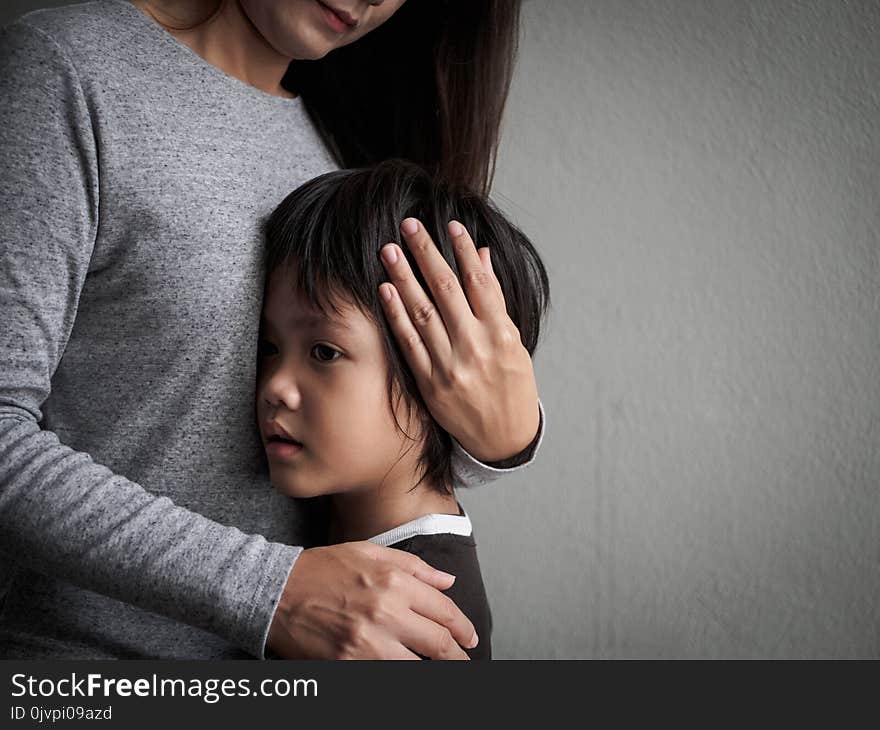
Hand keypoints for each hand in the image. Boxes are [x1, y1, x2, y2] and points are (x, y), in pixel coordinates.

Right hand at [267, 542, 477, 659]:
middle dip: (457, 657)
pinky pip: (387, 677)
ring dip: (433, 670)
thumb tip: (447, 582)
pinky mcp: (349, 665)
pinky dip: (402, 676)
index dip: (463, 628)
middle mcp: (385, 612)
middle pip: (438, 645)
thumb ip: (414, 567)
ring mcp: (367, 643)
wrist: (276, 591)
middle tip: (464, 661)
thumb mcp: (370, 552)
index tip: (469, 638)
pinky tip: (406, 670)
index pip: (444, 611)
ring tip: (439, 669)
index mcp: (394, 581)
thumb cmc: (322, 569)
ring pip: (418, 667)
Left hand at [378, 218, 539, 461]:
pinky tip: (385, 290)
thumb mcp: (514, 343)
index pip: (479, 281)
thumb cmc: (513, 386)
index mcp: (500, 334)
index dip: (463, 250)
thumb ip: (494, 301)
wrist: (504, 438)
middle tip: (409, 225)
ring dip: (404, 277)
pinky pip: (409, 343)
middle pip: (446, 289)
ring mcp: (449, 366)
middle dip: (426, 253)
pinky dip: (396, 315)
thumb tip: (481, 257)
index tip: (450, 225)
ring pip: (422, 312)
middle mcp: (474, 347)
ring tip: (390, 250)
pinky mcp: (429, 383)